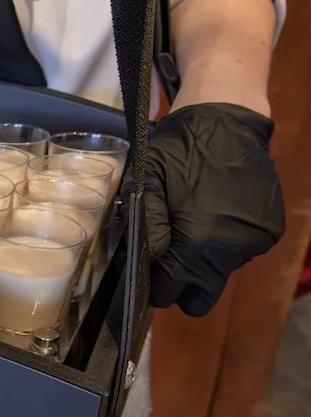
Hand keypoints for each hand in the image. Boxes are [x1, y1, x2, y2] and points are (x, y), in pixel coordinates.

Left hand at [140, 102, 284, 316]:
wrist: (226, 119)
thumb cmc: (178, 151)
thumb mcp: (147, 186)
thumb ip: (146, 231)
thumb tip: (146, 266)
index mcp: (198, 243)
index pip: (169, 292)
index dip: (154, 286)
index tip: (148, 271)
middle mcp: (232, 250)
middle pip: (200, 297)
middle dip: (181, 286)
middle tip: (168, 260)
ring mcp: (254, 241)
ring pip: (219, 274)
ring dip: (203, 261)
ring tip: (192, 224)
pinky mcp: (269, 230)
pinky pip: (239, 252)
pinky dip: (225, 242)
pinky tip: (216, 213)